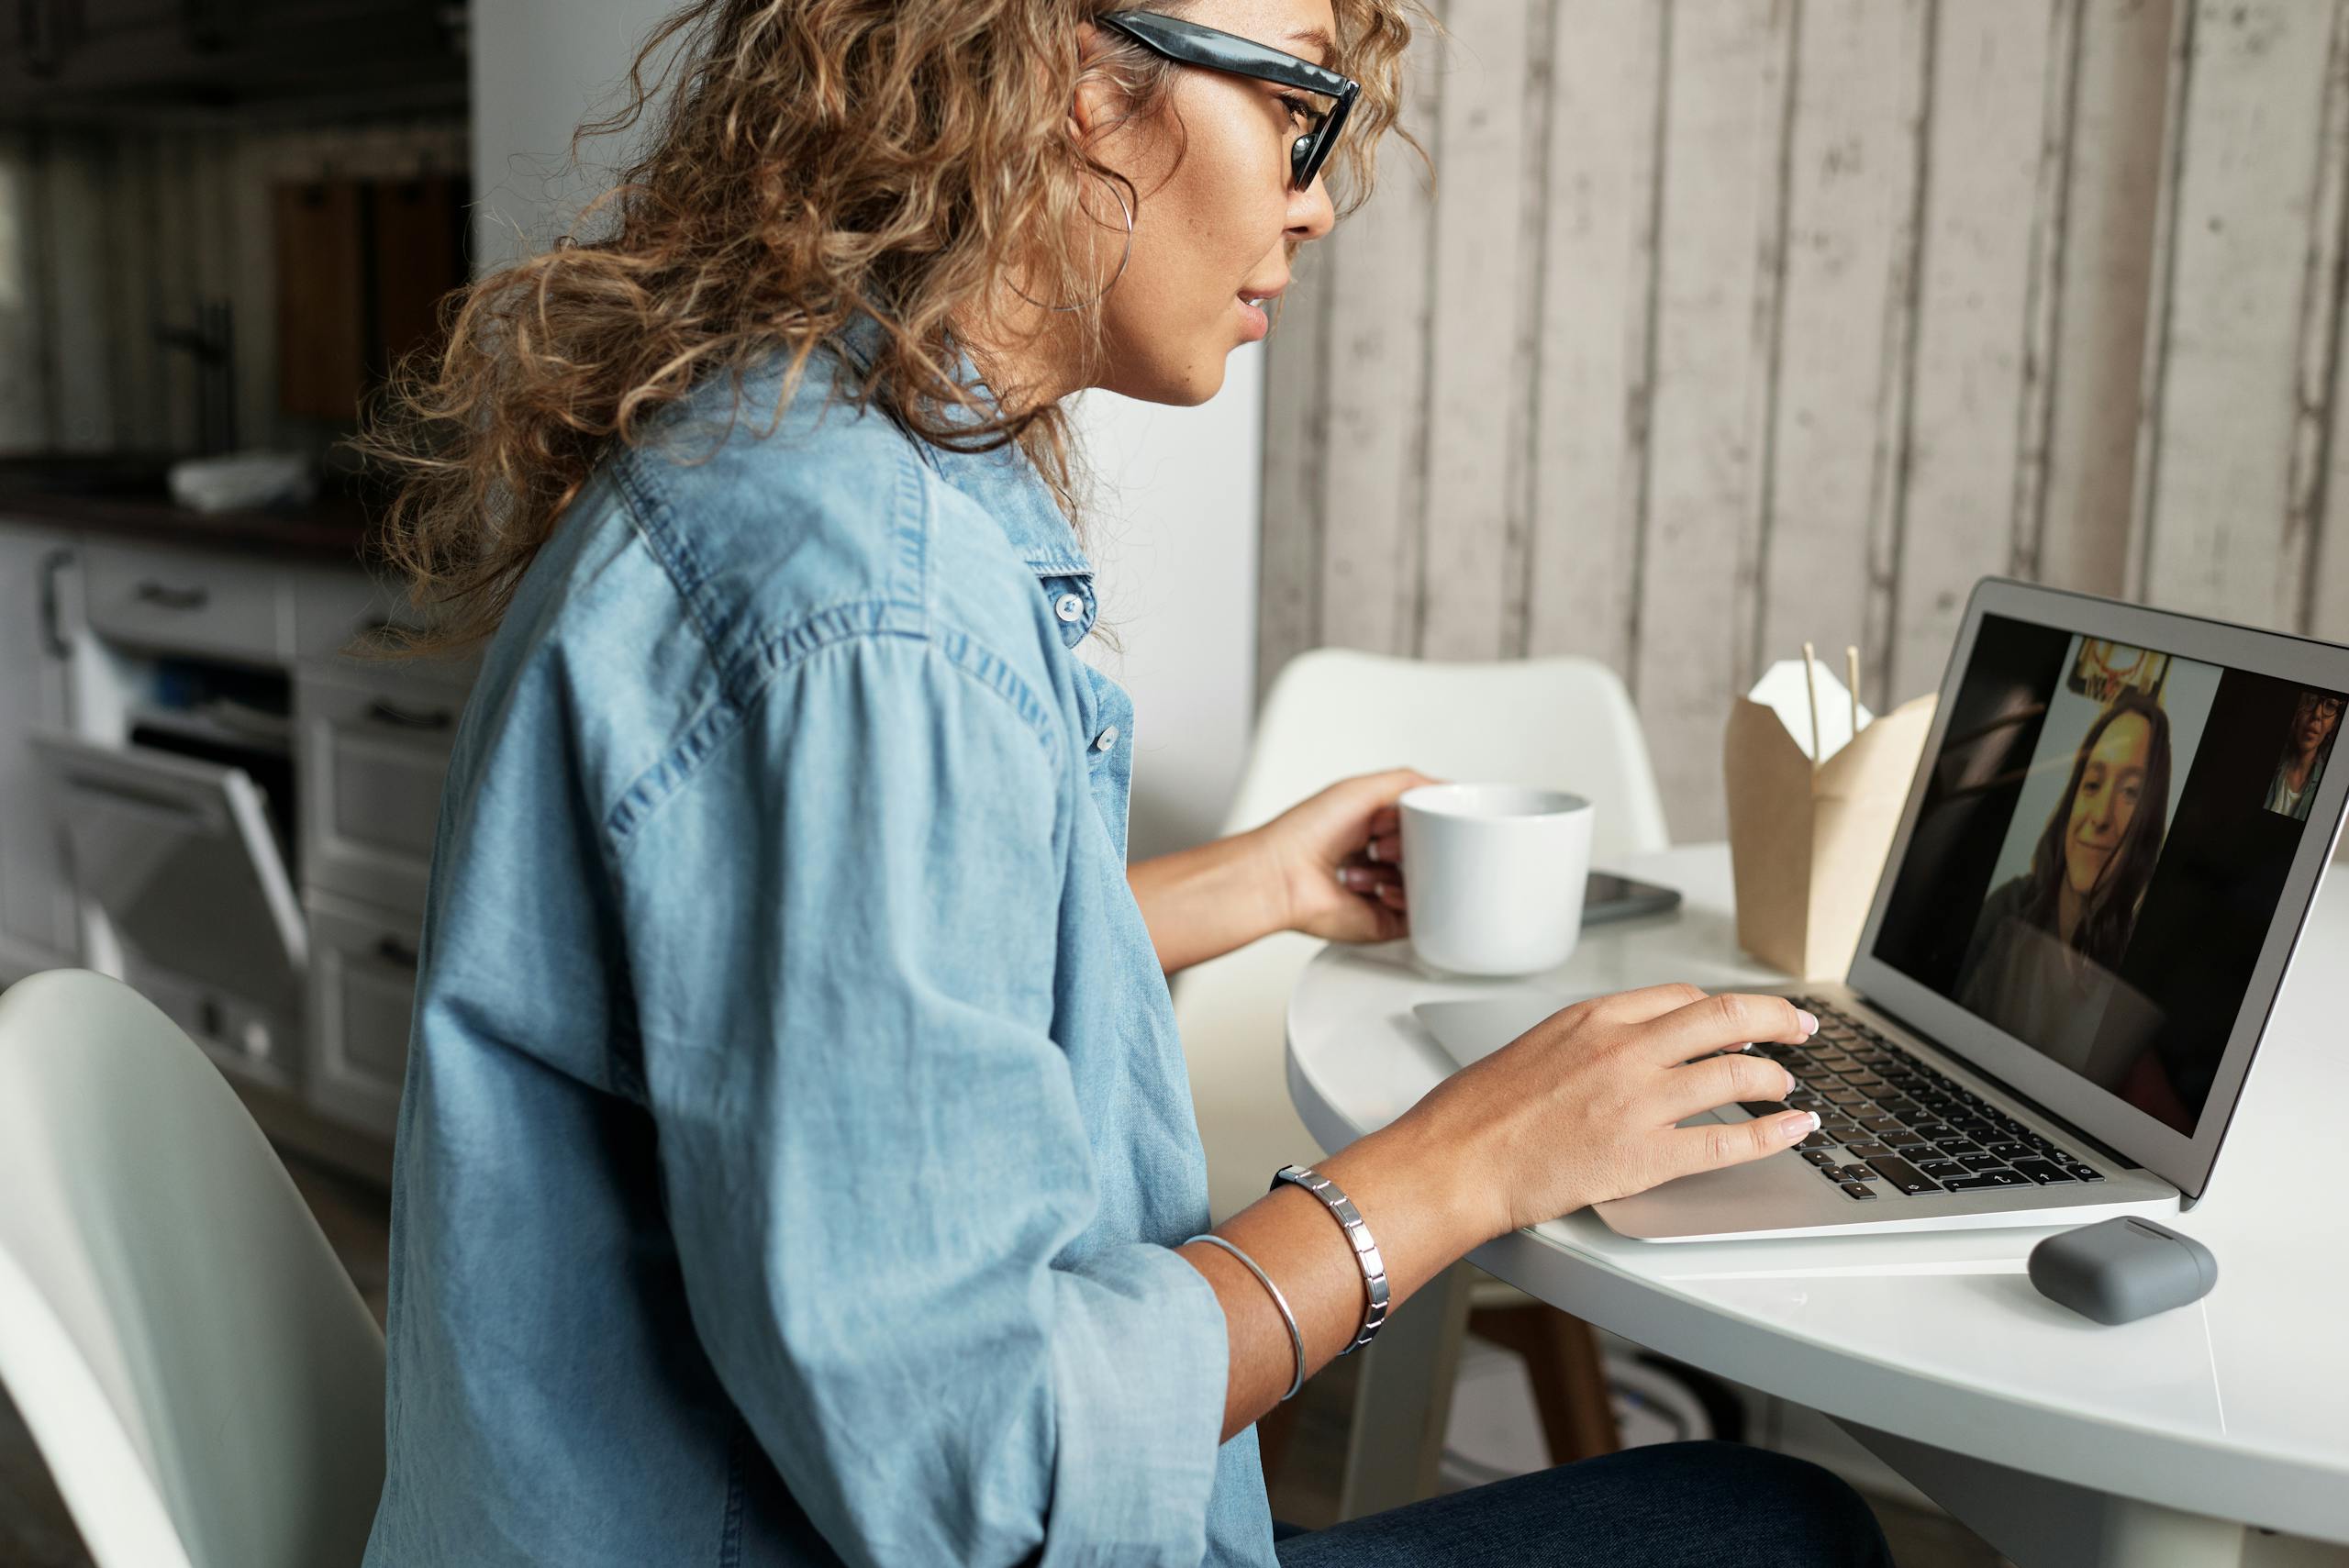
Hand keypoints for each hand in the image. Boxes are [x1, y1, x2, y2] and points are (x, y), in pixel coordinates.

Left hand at [1252, 768, 1435, 943]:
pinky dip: (1407, 900)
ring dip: (1405, 869)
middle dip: (1413, 844)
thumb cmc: (1306, 832)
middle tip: (1386, 840)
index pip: (1422, 824)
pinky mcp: (1385, 921)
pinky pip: (1420, 917)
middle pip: (1427, 853)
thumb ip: (1411, 783)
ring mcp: (1383, 891)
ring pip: (1426, 883)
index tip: (1409, 816)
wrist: (1282, 874)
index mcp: (1374, 828)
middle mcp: (1379, 860)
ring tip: (1374, 861)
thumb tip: (1447, 789)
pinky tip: (1381, 889)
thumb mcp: (1362, 788)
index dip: (1421, 818)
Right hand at [1402, 984, 1822, 1236]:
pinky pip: (1730, 1141)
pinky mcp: (1645, 1155)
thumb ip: (1588, 1042)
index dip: (1724, 1008)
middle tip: (1799, 1028)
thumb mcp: (1534, 1047)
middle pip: (1727, 1016)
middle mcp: (1625, 1048)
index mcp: (1595, 1017)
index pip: (1683, 997)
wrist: (1454, 1160)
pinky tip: (1794, 1130)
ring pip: (1737, 1073)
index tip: (1742, 1017)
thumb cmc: (1476, 1112)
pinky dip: (1774, 1134)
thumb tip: (1626, 1050)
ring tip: (1788, 1088)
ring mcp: (1639, 1101)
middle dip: (1776, 1018)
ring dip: (1776, 1078)